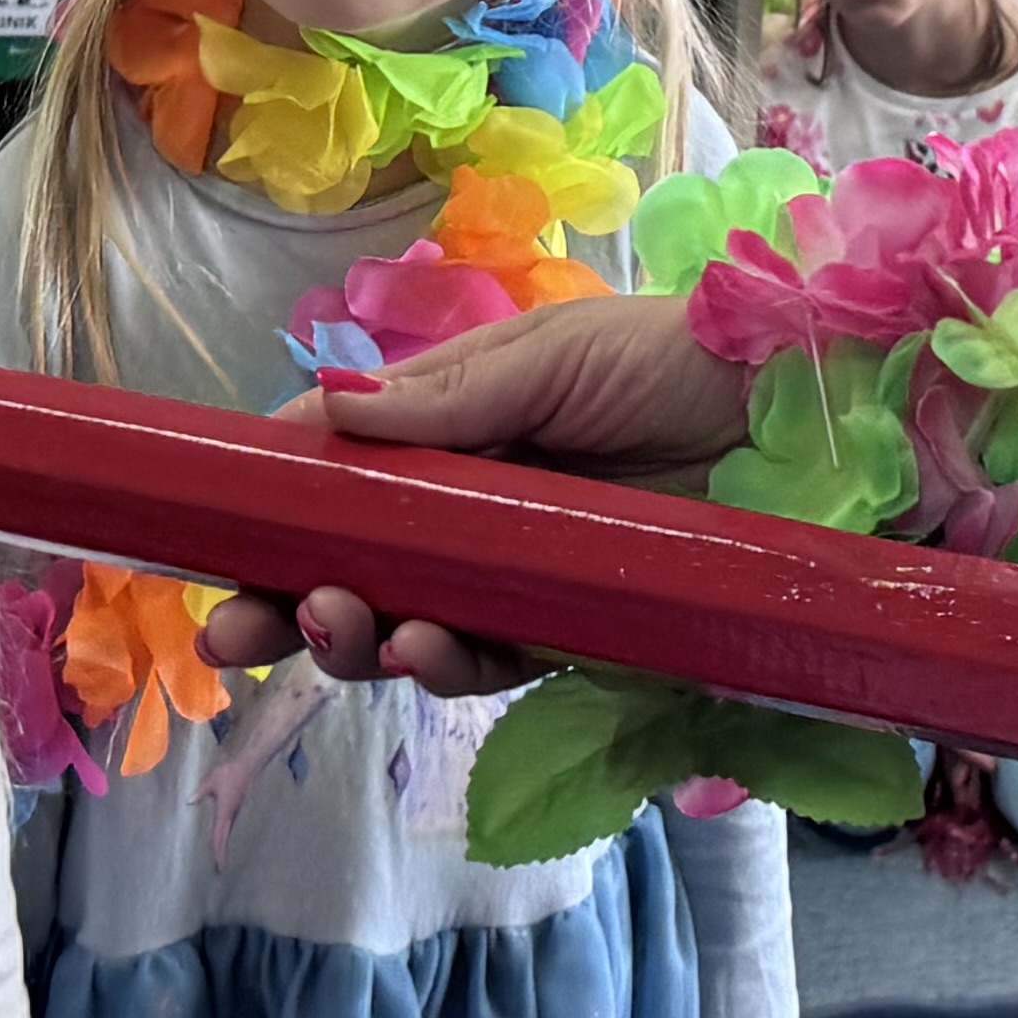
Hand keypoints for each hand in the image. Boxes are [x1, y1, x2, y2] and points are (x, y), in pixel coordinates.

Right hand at [191, 294, 750, 692]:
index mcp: (458, 426)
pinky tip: (420, 646)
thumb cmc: (677, 358)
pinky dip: (447, 662)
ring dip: (358, 636)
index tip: (212, 533)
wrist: (806, 416)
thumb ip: (443, 399)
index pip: (346, 472)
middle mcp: (476, 507)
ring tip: (333, 622)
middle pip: (358, 567)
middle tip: (230, 630)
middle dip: (286, 603)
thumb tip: (321, 407)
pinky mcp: (577, 630)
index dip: (278, 507)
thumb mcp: (553, 356)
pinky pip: (494, 660)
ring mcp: (521, 575)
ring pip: (410, 625)